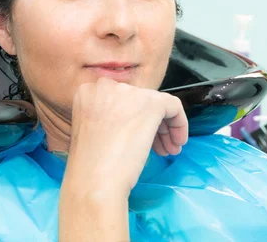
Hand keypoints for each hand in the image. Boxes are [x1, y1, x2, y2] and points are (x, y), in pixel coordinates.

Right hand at [64, 77, 187, 196]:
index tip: (138, 138)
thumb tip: (133, 120)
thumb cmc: (90, 165)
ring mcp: (128, 93)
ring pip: (155, 103)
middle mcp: (105, 86)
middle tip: (157, 147)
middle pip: (137, 101)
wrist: (95, 179)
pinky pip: (173, 106)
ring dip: (163, 127)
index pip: (120, 100)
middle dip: (149, 124)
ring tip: (167, 150)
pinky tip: (177, 142)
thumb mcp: (91, 130)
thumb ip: (108, 117)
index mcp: (87, 92)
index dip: (131, 119)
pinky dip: (179, 123)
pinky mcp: (151, 103)